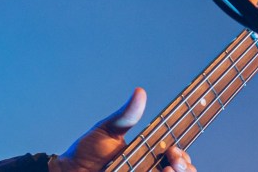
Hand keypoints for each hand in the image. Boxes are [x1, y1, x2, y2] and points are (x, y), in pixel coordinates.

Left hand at [48, 87, 194, 171]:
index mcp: (148, 154)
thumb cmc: (89, 149)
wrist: (72, 169)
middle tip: (174, 160)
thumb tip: (140, 92)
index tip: (174, 150)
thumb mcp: (110, 129)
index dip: (181, 155)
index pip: (176, 156)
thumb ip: (127, 115)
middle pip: (182, 170)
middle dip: (185, 166)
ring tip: (168, 170)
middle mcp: (150, 169)